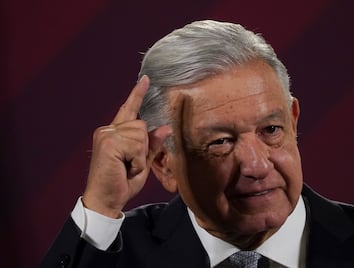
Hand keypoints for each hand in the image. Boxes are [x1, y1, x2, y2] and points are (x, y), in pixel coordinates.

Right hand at [83, 76, 171, 217]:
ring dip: (139, 156)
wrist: (105, 201)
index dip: (137, 94)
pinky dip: (136, 161)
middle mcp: (108, 130)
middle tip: (129, 165)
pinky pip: (137, 145)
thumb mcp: (142, 163)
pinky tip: (124, 168)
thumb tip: (166, 128)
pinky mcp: (108, 142)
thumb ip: (152, 145)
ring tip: (126, 168)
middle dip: (143, 149)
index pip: (129, 109)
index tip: (146, 79)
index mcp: (115, 133)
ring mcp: (106, 135)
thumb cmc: (121, 184)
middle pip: (141, 126)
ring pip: (141, 134)